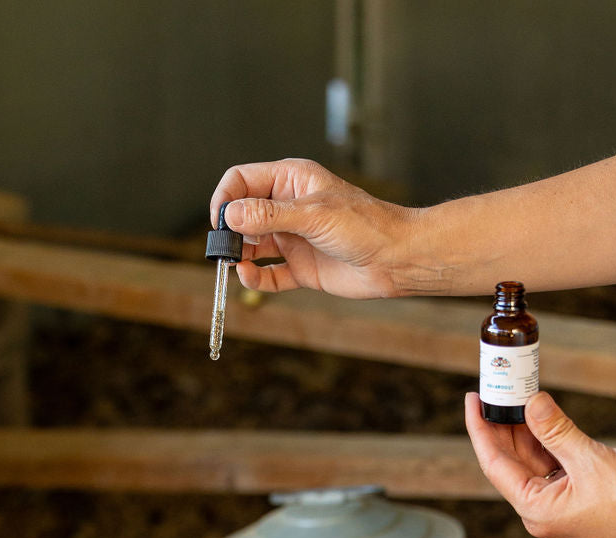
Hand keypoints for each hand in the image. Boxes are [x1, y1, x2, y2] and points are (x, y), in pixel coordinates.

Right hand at [209, 159, 423, 298]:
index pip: (243, 180)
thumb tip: (230, 215)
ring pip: (253, 246)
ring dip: (239, 255)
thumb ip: (269, 216)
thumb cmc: (364, 226)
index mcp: (291, 181)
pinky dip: (256, 278)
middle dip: (229, 230)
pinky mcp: (301, 268)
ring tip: (235, 265)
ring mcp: (294, 239)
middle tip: (225, 248)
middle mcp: (288, 208)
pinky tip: (248, 277)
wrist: (395, 259)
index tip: (220, 220)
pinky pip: (269, 274)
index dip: (226, 197)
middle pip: (243, 214)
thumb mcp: (312, 214)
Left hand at [464, 391, 615, 537]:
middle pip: (511, 463)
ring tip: (518, 395)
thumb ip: (556, 430)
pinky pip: (554, 467)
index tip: (473, 399)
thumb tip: (531, 402)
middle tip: (497, 389)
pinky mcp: (579, 500)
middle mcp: (542, 512)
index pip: (495, 464)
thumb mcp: (591, 459)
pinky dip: (549, 442)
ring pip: (533, 463)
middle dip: (504, 425)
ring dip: (527, 431)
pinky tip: (544, 417)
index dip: (481, 429)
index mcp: (536, 510)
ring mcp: (560, 507)